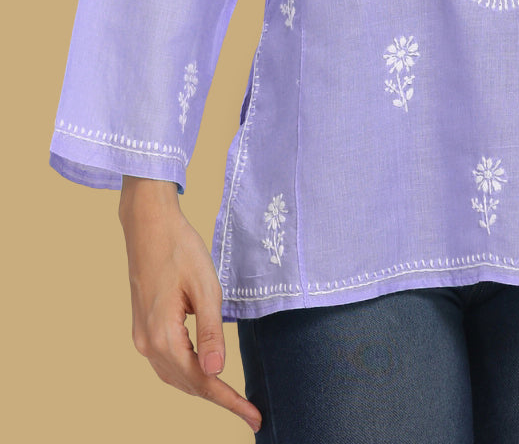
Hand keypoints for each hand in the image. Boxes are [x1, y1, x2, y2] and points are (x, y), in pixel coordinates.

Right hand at [119, 177, 261, 432]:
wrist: (148, 225)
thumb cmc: (180, 249)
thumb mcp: (205, 287)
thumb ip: (211, 332)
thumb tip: (215, 373)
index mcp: (162, 336)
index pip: (201, 380)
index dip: (229, 401)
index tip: (253, 416)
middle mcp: (147, 344)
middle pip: (187, 383)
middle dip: (219, 398)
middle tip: (250, 411)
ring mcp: (141, 337)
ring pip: (175, 376)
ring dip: (202, 388)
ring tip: (233, 398)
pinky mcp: (143, 328)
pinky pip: (168, 362)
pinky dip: (188, 373)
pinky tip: (205, 372)